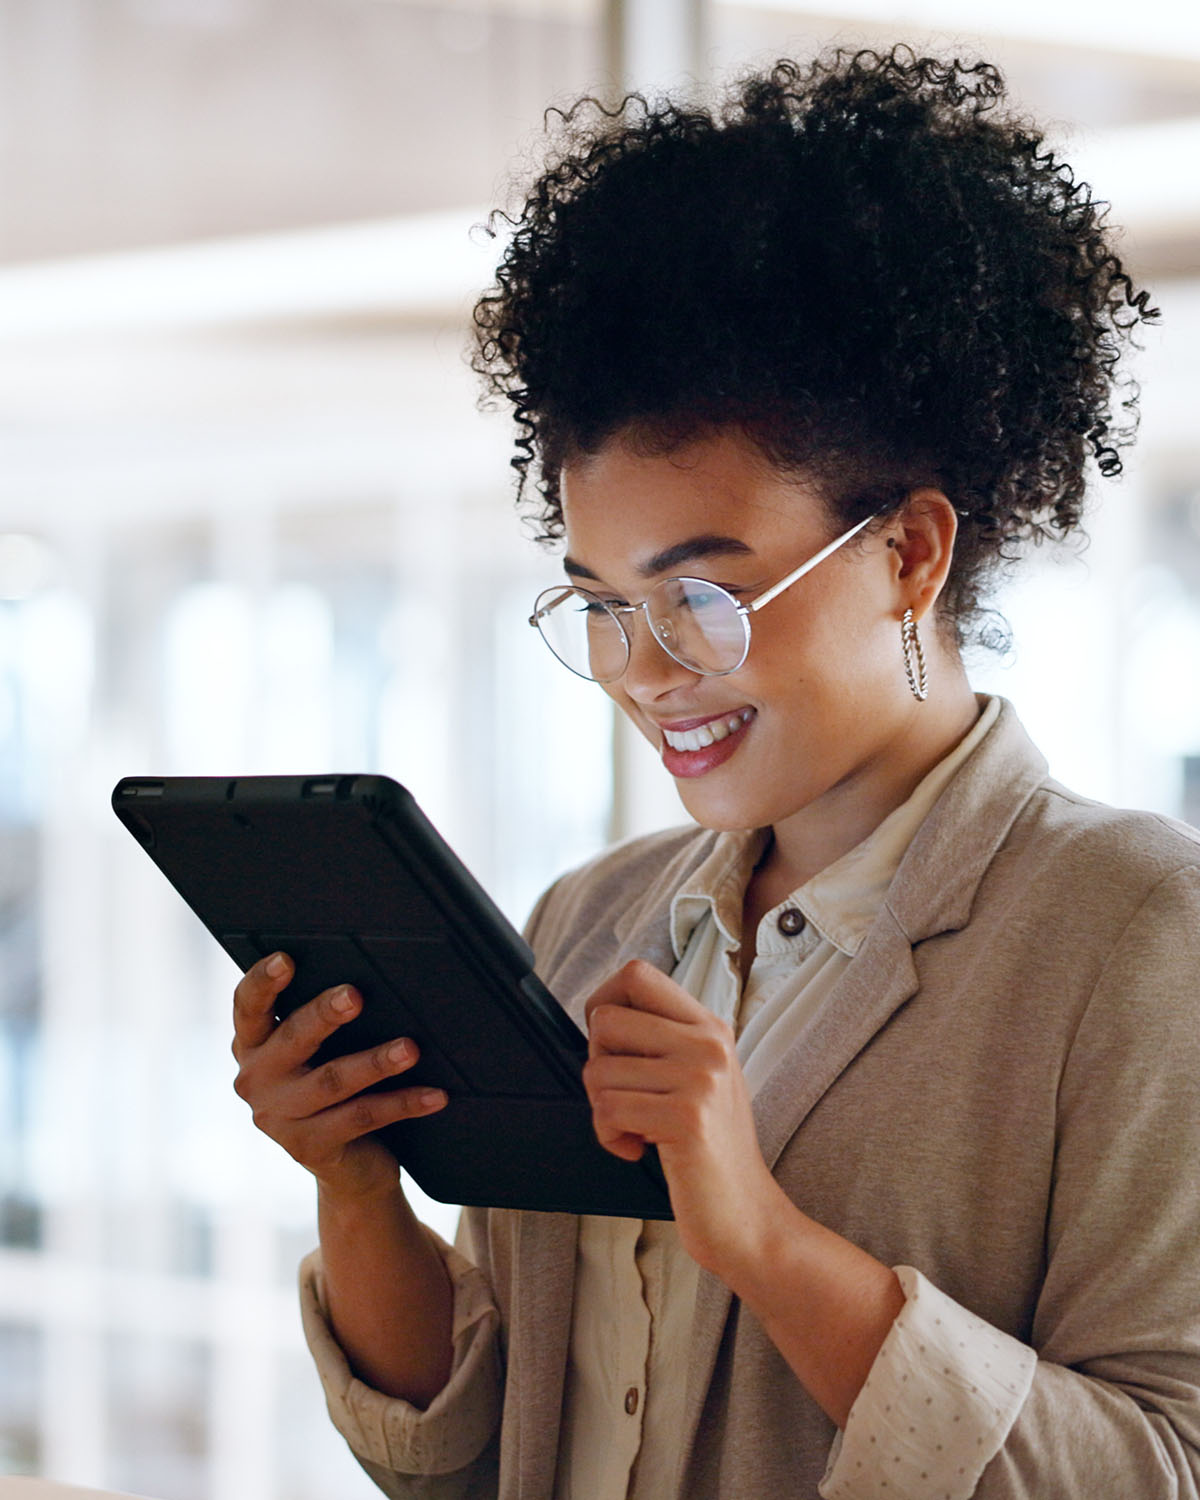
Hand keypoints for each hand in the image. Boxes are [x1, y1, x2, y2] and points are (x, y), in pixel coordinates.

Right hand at [231, 952, 447, 1201]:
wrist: (349, 1165)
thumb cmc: (336, 1086)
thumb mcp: (319, 1051)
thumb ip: (324, 1020)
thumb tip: (371, 981)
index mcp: (253, 1044)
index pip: (248, 1006)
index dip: (263, 981)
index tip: (286, 959)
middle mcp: (257, 1079)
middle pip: (293, 1038)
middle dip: (324, 1014)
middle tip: (355, 995)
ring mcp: (279, 1118)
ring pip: (333, 1080)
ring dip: (375, 1062)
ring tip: (410, 1048)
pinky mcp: (310, 1147)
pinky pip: (362, 1117)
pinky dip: (402, 1103)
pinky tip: (433, 1094)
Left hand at [583, 958, 782, 1276]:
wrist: (747, 1217)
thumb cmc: (708, 1151)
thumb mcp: (697, 1079)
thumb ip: (662, 1042)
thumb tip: (601, 1015)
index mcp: (709, 1027)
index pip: (636, 974)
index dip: (603, 1002)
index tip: (609, 1046)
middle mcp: (707, 1043)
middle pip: (605, 1020)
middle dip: (597, 1064)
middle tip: (625, 1097)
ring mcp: (700, 1078)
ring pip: (598, 1071)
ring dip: (602, 1110)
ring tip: (636, 1130)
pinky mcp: (687, 1118)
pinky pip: (608, 1110)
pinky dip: (609, 1137)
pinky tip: (636, 1149)